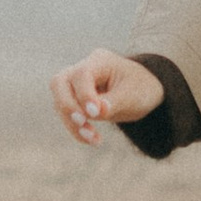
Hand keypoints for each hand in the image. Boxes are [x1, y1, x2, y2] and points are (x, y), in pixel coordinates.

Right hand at [51, 50, 165, 146]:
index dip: (84, 94)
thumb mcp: (133, 96)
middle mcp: (83, 69)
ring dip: (72, 123)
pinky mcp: (73, 99)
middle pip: (59, 82)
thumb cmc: (139, 89)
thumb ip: (114, 103)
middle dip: (67, 106)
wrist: (142, 92)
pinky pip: (66, 114)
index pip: (82, 74)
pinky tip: (91, 139)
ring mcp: (75, 84)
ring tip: (93, 138)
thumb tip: (97, 113)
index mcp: (101, 61)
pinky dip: (76, 129)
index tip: (95, 113)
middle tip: (82, 122)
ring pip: (59, 101)